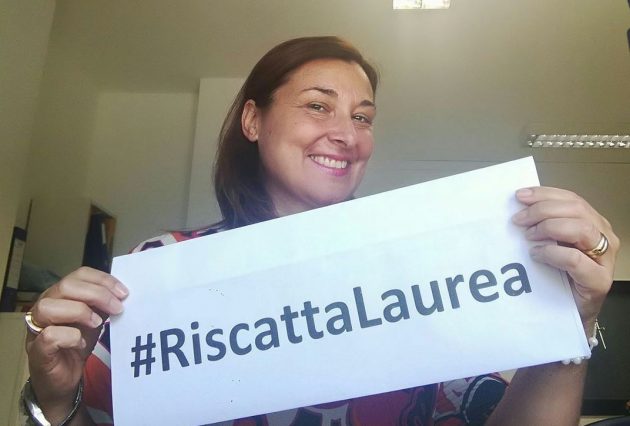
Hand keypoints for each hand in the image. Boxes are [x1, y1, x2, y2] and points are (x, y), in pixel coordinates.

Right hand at [25, 267, 127, 421]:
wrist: (64, 379)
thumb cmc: (77, 344)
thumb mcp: (95, 319)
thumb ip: (104, 304)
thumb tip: (124, 293)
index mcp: (61, 294)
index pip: (80, 274)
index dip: (103, 280)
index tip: (124, 293)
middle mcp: (46, 305)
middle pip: (67, 285)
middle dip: (97, 294)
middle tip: (117, 308)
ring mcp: (37, 327)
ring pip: (50, 306)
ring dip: (79, 312)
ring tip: (97, 324)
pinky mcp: (36, 349)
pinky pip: (50, 335)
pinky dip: (70, 337)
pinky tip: (81, 343)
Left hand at [512, 187, 619, 328]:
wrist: (567, 315)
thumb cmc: (558, 278)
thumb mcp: (551, 244)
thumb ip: (544, 226)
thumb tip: (519, 208)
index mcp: (593, 223)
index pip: (571, 199)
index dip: (545, 194)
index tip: (519, 196)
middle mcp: (604, 237)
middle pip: (576, 210)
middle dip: (542, 210)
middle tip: (519, 220)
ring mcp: (605, 259)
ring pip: (581, 229)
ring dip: (549, 227)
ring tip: (528, 236)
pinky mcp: (599, 281)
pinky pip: (575, 259)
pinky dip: (552, 252)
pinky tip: (537, 255)